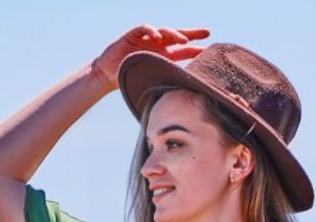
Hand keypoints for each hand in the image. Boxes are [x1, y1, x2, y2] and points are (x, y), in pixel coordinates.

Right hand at [91, 24, 209, 90]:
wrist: (106, 75)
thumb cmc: (128, 80)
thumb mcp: (149, 81)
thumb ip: (162, 84)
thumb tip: (180, 98)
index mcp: (163, 56)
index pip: (183, 50)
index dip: (196, 48)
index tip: (209, 49)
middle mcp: (157, 45)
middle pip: (177, 36)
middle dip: (192, 34)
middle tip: (206, 33)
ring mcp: (145, 38)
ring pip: (164, 31)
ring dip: (174, 34)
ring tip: (182, 40)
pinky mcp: (133, 34)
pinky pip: (144, 28)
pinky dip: (151, 31)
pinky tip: (157, 36)